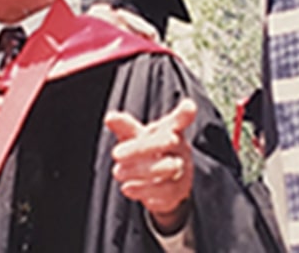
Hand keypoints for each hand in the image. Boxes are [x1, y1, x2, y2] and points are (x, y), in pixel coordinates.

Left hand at [104, 98, 196, 233]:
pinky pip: (165, 192)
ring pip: (167, 168)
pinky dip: (144, 190)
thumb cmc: (150, 152)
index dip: (185, 113)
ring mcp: (183, 170)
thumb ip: (125, 127)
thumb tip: (110, 117)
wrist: (164, 185)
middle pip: (167, 142)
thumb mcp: (137, 137)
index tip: (188, 106)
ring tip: (117, 172)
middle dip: (140, 148)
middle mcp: (181, 148)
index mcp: (172, 130)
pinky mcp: (179, 191)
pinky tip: (128, 188)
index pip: (181, 119)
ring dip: (139, 171)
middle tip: (115, 154)